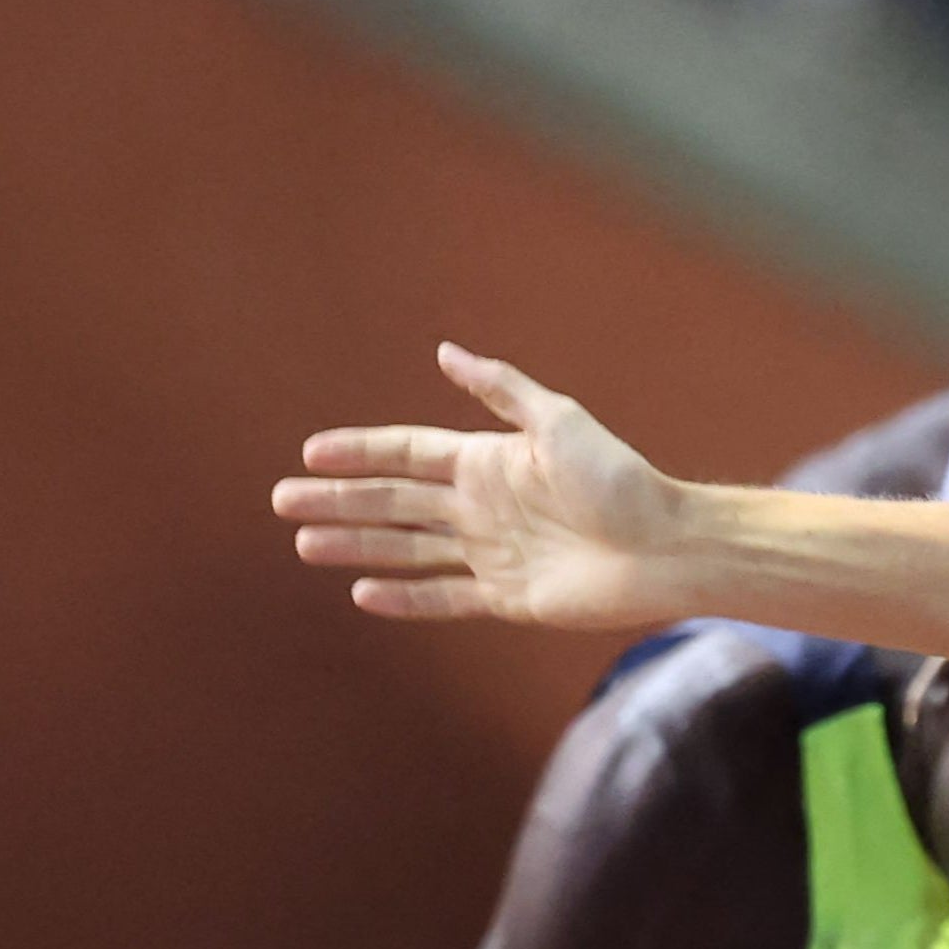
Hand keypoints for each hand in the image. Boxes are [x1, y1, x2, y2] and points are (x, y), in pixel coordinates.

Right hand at [275, 345, 693, 628]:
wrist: (666, 548)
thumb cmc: (621, 481)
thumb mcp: (561, 422)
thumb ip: (502, 390)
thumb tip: (445, 351)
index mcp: (491, 462)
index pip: (410, 454)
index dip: (362, 452)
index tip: (312, 452)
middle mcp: (484, 507)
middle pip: (396, 502)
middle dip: (340, 500)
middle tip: (282, 500)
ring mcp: (492, 554)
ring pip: (408, 548)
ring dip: (357, 545)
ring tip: (305, 544)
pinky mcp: (507, 597)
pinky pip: (444, 596)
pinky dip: (405, 596)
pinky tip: (363, 592)